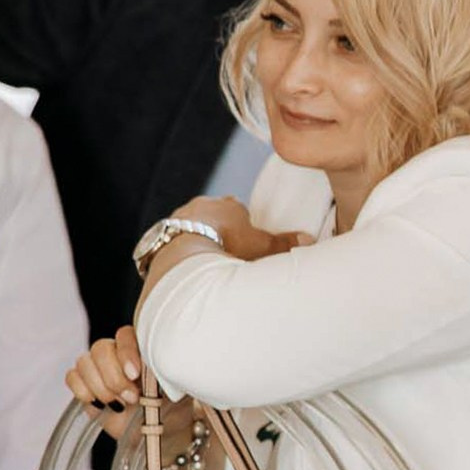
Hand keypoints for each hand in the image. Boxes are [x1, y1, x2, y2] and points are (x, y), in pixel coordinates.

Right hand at [65, 327, 194, 444]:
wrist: (163, 432)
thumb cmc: (174, 407)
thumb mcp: (176, 387)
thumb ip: (166, 370)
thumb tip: (156, 364)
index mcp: (142, 347)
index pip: (124, 335)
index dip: (126, 353)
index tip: (135, 374)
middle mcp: (118, 354)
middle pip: (100, 348)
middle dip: (113, 377)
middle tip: (132, 398)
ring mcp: (99, 369)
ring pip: (84, 362)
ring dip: (100, 386)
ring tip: (120, 404)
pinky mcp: (86, 385)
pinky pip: (72, 376)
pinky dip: (83, 391)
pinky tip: (101, 405)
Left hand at [169, 197, 313, 263]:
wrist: (185, 252)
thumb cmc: (227, 246)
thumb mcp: (261, 246)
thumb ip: (284, 243)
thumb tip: (309, 239)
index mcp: (228, 206)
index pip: (236, 208)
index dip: (240, 222)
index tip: (243, 236)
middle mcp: (202, 206)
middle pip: (212, 213)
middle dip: (217, 226)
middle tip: (224, 247)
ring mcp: (179, 217)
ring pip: (190, 224)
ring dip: (195, 236)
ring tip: (202, 258)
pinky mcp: (161, 233)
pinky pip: (171, 239)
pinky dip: (177, 248)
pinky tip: (183, 263)